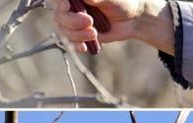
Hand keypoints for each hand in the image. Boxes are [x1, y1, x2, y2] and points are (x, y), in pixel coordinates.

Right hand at [53, 0, 173, 53]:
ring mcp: (74, 21)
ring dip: (77, 35)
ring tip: (94, 33)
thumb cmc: (123, 2)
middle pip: (58, 16)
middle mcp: (72, 7)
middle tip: (90, 22)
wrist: (134, 19)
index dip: (58, 4)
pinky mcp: (81, 35)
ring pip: (64, 30)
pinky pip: (71, 42)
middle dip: (72, 22)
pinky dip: (76, 45)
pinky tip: (84, 47)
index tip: (67, 6)